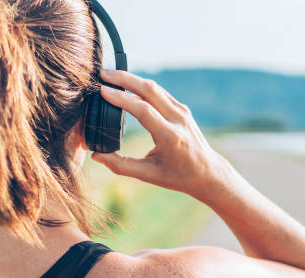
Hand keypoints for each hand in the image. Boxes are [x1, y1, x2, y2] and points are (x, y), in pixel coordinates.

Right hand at [93, 70, 229, 196]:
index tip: (103, 90)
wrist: (208, 172)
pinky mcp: (182, 109)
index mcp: (170, 137)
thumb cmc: (178, 176)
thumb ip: (120, 166)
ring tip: (111, 76)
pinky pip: (160, 93)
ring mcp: (182, 112)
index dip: (121, 98)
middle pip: (149, 90)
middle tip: (103, 74)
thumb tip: (96, 156)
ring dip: (132, 79)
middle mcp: (178, 120)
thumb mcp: (148, 175)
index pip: (143, 110)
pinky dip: (142, 86)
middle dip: (124, 78)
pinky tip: (128, 84)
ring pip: (155, 88)